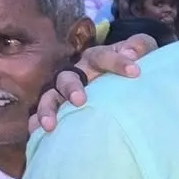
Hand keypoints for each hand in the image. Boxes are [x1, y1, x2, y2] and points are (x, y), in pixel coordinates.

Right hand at [31, 36, 155, 132]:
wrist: (130, 83)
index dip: (117, 63)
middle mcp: (77, 73)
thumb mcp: (142, 52)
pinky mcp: (62, 110)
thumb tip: (131, 52)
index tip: (135, 72)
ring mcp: (66, 93)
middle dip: (71, 88)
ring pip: (50, 97)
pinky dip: (37, 123)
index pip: (102, 57)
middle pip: (67, 78)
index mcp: (96, 58)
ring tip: (49, 125)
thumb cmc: (134, 65)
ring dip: (48, 109)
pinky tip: (36, 133)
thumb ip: (140, 46)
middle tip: (79, 101)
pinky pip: (43, 115)